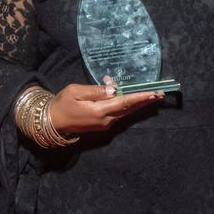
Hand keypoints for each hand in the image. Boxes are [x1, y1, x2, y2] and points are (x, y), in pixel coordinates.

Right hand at [48, 78, 163, 134]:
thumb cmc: (62, 104)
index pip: (124, 102)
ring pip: (125, 111)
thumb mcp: (75, 92)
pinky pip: (119, 113)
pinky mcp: (103, 124)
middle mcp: (105, 120)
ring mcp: (105, 124)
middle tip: (160, 94)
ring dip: (138, 103)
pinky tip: (133, 99)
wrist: (52, 122)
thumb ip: (95, 90)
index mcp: (99, 111)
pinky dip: (127, 105)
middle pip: (129, 109)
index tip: (153, 93)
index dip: (140, 97)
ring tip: (152, 96)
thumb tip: (113, 89)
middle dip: (145, 101)